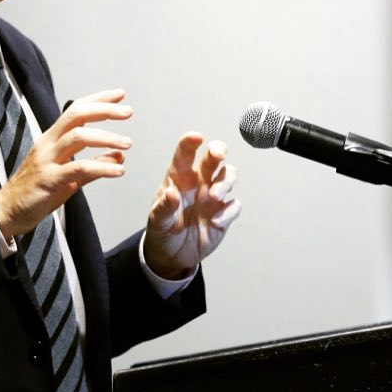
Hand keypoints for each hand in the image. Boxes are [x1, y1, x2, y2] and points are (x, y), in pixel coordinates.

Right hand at [0, 89, 131, 239]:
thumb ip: (93, 166)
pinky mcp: (49, 180)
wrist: (7, 212)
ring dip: (106, 138)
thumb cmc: (36, 192)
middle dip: (103, 110)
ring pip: (78, 137)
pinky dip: (101, 167)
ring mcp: (47, 161)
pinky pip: (78, 168)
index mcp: (51, 139)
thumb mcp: (68, 176)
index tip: (120, 95)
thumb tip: (119, 156)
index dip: (98, 100)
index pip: (75, 110)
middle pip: (76, 116)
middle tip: (127, 111)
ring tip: (127, 143)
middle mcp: (48, 144)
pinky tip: (118, 170)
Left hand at [144, 132, 240, 279]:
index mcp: (179, 177)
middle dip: (218, 150)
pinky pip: (234, 205)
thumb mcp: (157, 220)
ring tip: (214, 196)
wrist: (172, 254)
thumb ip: (164, 207)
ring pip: (229, 175)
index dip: (190, 142)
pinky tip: (215, 222)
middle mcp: (198, 181)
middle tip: (217, 154)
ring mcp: (213, 196)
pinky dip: (228, 212)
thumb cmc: (162, 228)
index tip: (196, 137)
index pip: (185, 154)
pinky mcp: (224, 213)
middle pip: (213, 157)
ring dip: (225, 182)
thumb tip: (172, 193)